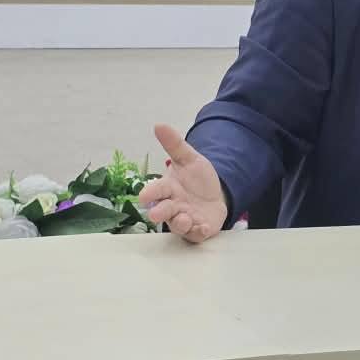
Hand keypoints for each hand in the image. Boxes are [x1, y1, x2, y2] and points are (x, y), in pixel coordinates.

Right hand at [138, 124, 228, 242]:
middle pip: (163, 211)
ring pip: (178, 225)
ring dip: (180, 223)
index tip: (143, 197)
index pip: (156, 191)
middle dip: (159, 213)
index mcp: (168, 189)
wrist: (216, 195)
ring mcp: (185, 219)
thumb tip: (159, 124)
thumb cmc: (196, 179)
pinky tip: (203, 227)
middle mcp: (173, 206)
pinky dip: (198, 231)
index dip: (150, 194)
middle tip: (156, 214)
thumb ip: (175, 145)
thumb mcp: (190, 159)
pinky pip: (196, 234)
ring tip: (184, 217)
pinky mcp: (199, 230)